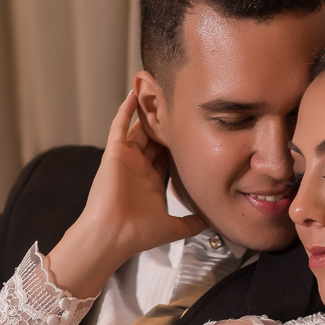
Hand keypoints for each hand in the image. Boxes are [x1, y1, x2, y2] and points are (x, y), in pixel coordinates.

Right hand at [47, 92, 206, 296]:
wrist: (114, 235)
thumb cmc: (139, 234)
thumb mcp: (173, 227)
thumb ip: (192, 223)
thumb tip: (210, 222)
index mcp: (152, 182)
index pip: (168, 155)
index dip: (180, 142)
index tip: (194, 128)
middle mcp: (139, 167)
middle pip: (155, 138)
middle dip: (166, 123)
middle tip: (179, 102)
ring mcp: (126, 158)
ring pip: (139, 128)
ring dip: (148, 111)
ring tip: (159, 89)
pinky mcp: (114, 152)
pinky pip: (119, 125)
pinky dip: (126, 109)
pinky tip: (134, 92)